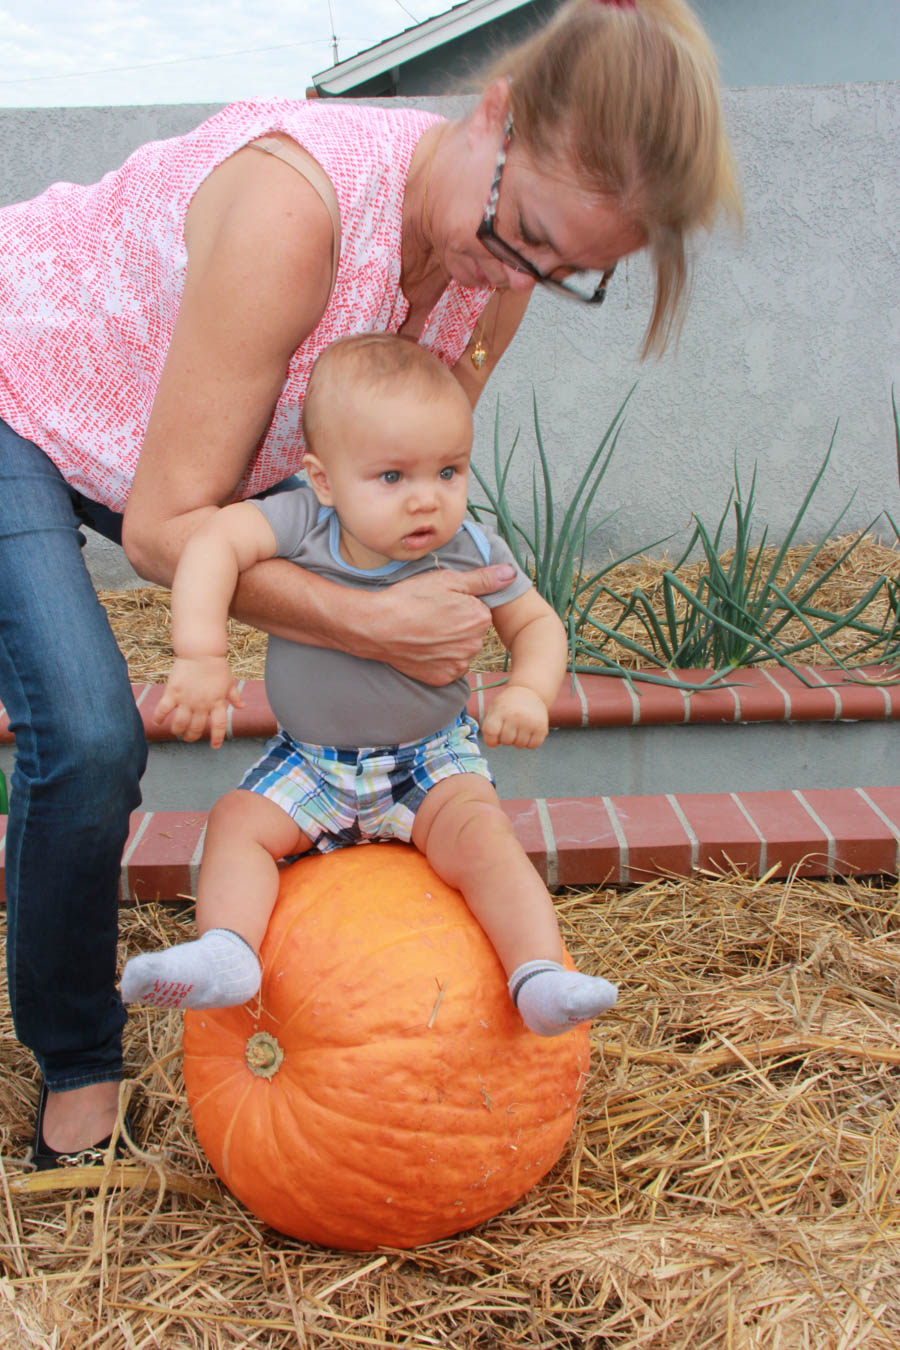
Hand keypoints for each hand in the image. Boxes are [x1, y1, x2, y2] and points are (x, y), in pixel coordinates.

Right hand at [153, 656, 243, 747]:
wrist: (201, 651)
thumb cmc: (216, 666)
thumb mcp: (228, 682)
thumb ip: (234, 696)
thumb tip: (242, 707)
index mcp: (216, 703)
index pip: (218, 725)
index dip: (217, 738)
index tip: (214, 746)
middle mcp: (202, 704)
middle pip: (196, 728)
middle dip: (192, 736)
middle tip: (189, 737)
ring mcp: (186, 699)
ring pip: (180, 723)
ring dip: (178, 730)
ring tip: (177, 731)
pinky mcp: (173, 692)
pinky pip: (164, 709)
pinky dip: (159, 717)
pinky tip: (156, 722)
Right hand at [359, 565, 516, 686]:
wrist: (377, 626)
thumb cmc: (410, 599)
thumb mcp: (447, 580)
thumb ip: (483, 579)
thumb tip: (511, 574)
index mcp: (480, 618)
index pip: (480, 611)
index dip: (460, 605)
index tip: (440, 603)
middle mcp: (474, 644)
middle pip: (472, 633)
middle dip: (457, 626)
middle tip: (430, 617)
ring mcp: (458, 664)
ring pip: (461, 650)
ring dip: (449, 644)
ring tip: (424, 632)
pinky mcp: (442, 678)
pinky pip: (448, 667)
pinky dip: (438, 660)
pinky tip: (423, 648)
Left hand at [480, 684, 549, 748]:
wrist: (530, 691)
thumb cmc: (508, 703)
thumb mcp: (494, 707)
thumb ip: (488, 725)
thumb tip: (492, 744)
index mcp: (500, 710)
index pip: (491, 732)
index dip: (490, 740)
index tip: (494, 740)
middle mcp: (515, 716)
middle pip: (505, 741)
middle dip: (505, 739)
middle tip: (509, 729)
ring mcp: (529, 722)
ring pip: (519, 745)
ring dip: (517, 741)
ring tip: (519, 729)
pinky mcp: (541, 727)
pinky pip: (533, 746)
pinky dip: (529, 743)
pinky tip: (528, 733)